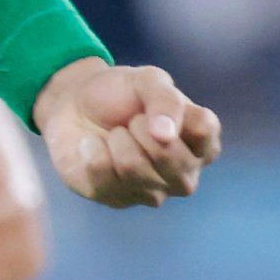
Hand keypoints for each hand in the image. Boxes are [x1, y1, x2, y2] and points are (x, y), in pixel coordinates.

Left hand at [32, 59, 220, 209]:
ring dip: (117, 139)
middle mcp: (184, 175)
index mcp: (202, 144)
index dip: (171, 112)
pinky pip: (102, 173)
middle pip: (170, 157)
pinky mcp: (116, 199)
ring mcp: (152, 192)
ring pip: (133, 168)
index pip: (204, 131)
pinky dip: (91, 149)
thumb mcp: (148, 80)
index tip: (154, 104)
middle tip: (131, 121)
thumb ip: (166, 99)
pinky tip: (94, 147)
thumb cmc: (122, 93)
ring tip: (115, 134)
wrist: (75, 105)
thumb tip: (166, 135)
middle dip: (140, 128)